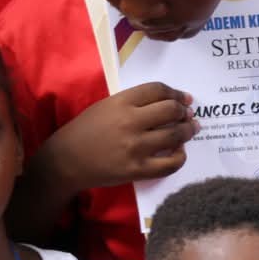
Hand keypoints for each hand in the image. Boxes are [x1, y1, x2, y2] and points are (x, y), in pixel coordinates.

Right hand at [43, 82, 196, 191]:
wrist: (67, 160)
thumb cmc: (86, 131)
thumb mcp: (105, 107)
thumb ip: (134, 103)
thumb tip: (170, 103)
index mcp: (120, 102)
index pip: (157, 90)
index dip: (176, 93)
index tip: (184, 98)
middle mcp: (130, 122)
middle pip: (171, 110)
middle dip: (184, 111)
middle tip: (188, 115)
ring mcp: (135, 147)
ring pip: (175, 135)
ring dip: (189, 130)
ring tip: (192, 129)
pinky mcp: (138, 169)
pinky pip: (171, 164)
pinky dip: (181, 156)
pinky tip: (179, 151)